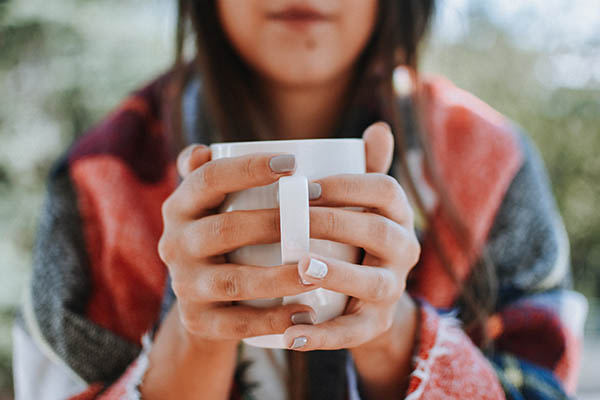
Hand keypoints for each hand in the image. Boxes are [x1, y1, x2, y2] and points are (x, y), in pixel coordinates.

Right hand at [159, 145, 316, 344]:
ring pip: (232, 281)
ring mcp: (184, 285)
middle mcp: (174, 244)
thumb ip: (214, 174)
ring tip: (317, 273)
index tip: (293, 162)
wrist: (204, 301)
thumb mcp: (213, 205)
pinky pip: (237, 325)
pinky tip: (306, 315)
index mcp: (180, 206)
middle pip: (223, 230)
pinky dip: (273, 322)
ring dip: (278, 278)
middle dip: (272, 224)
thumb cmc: (226, 238)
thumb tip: (205, 149)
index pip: (209, 179)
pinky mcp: (198, 321)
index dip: (249, 168)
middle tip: (318, 219)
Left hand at [282, 122, 420, 394]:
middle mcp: (404, 250)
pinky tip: (290, 331)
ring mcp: (393, 290)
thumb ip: (365, 168)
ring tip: (299, 267)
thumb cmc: (353, 237)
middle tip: (293, 220)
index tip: (305, 184)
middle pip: (379, 232)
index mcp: (398, 215)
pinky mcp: (375, 324)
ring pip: (374, 283)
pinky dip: (323, 334)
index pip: (385, 190)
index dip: (348, 185)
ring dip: (337, 274)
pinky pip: (354, 332)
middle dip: (337, 222)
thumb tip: (378, 126)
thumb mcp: (362, 204)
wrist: (366, 296)